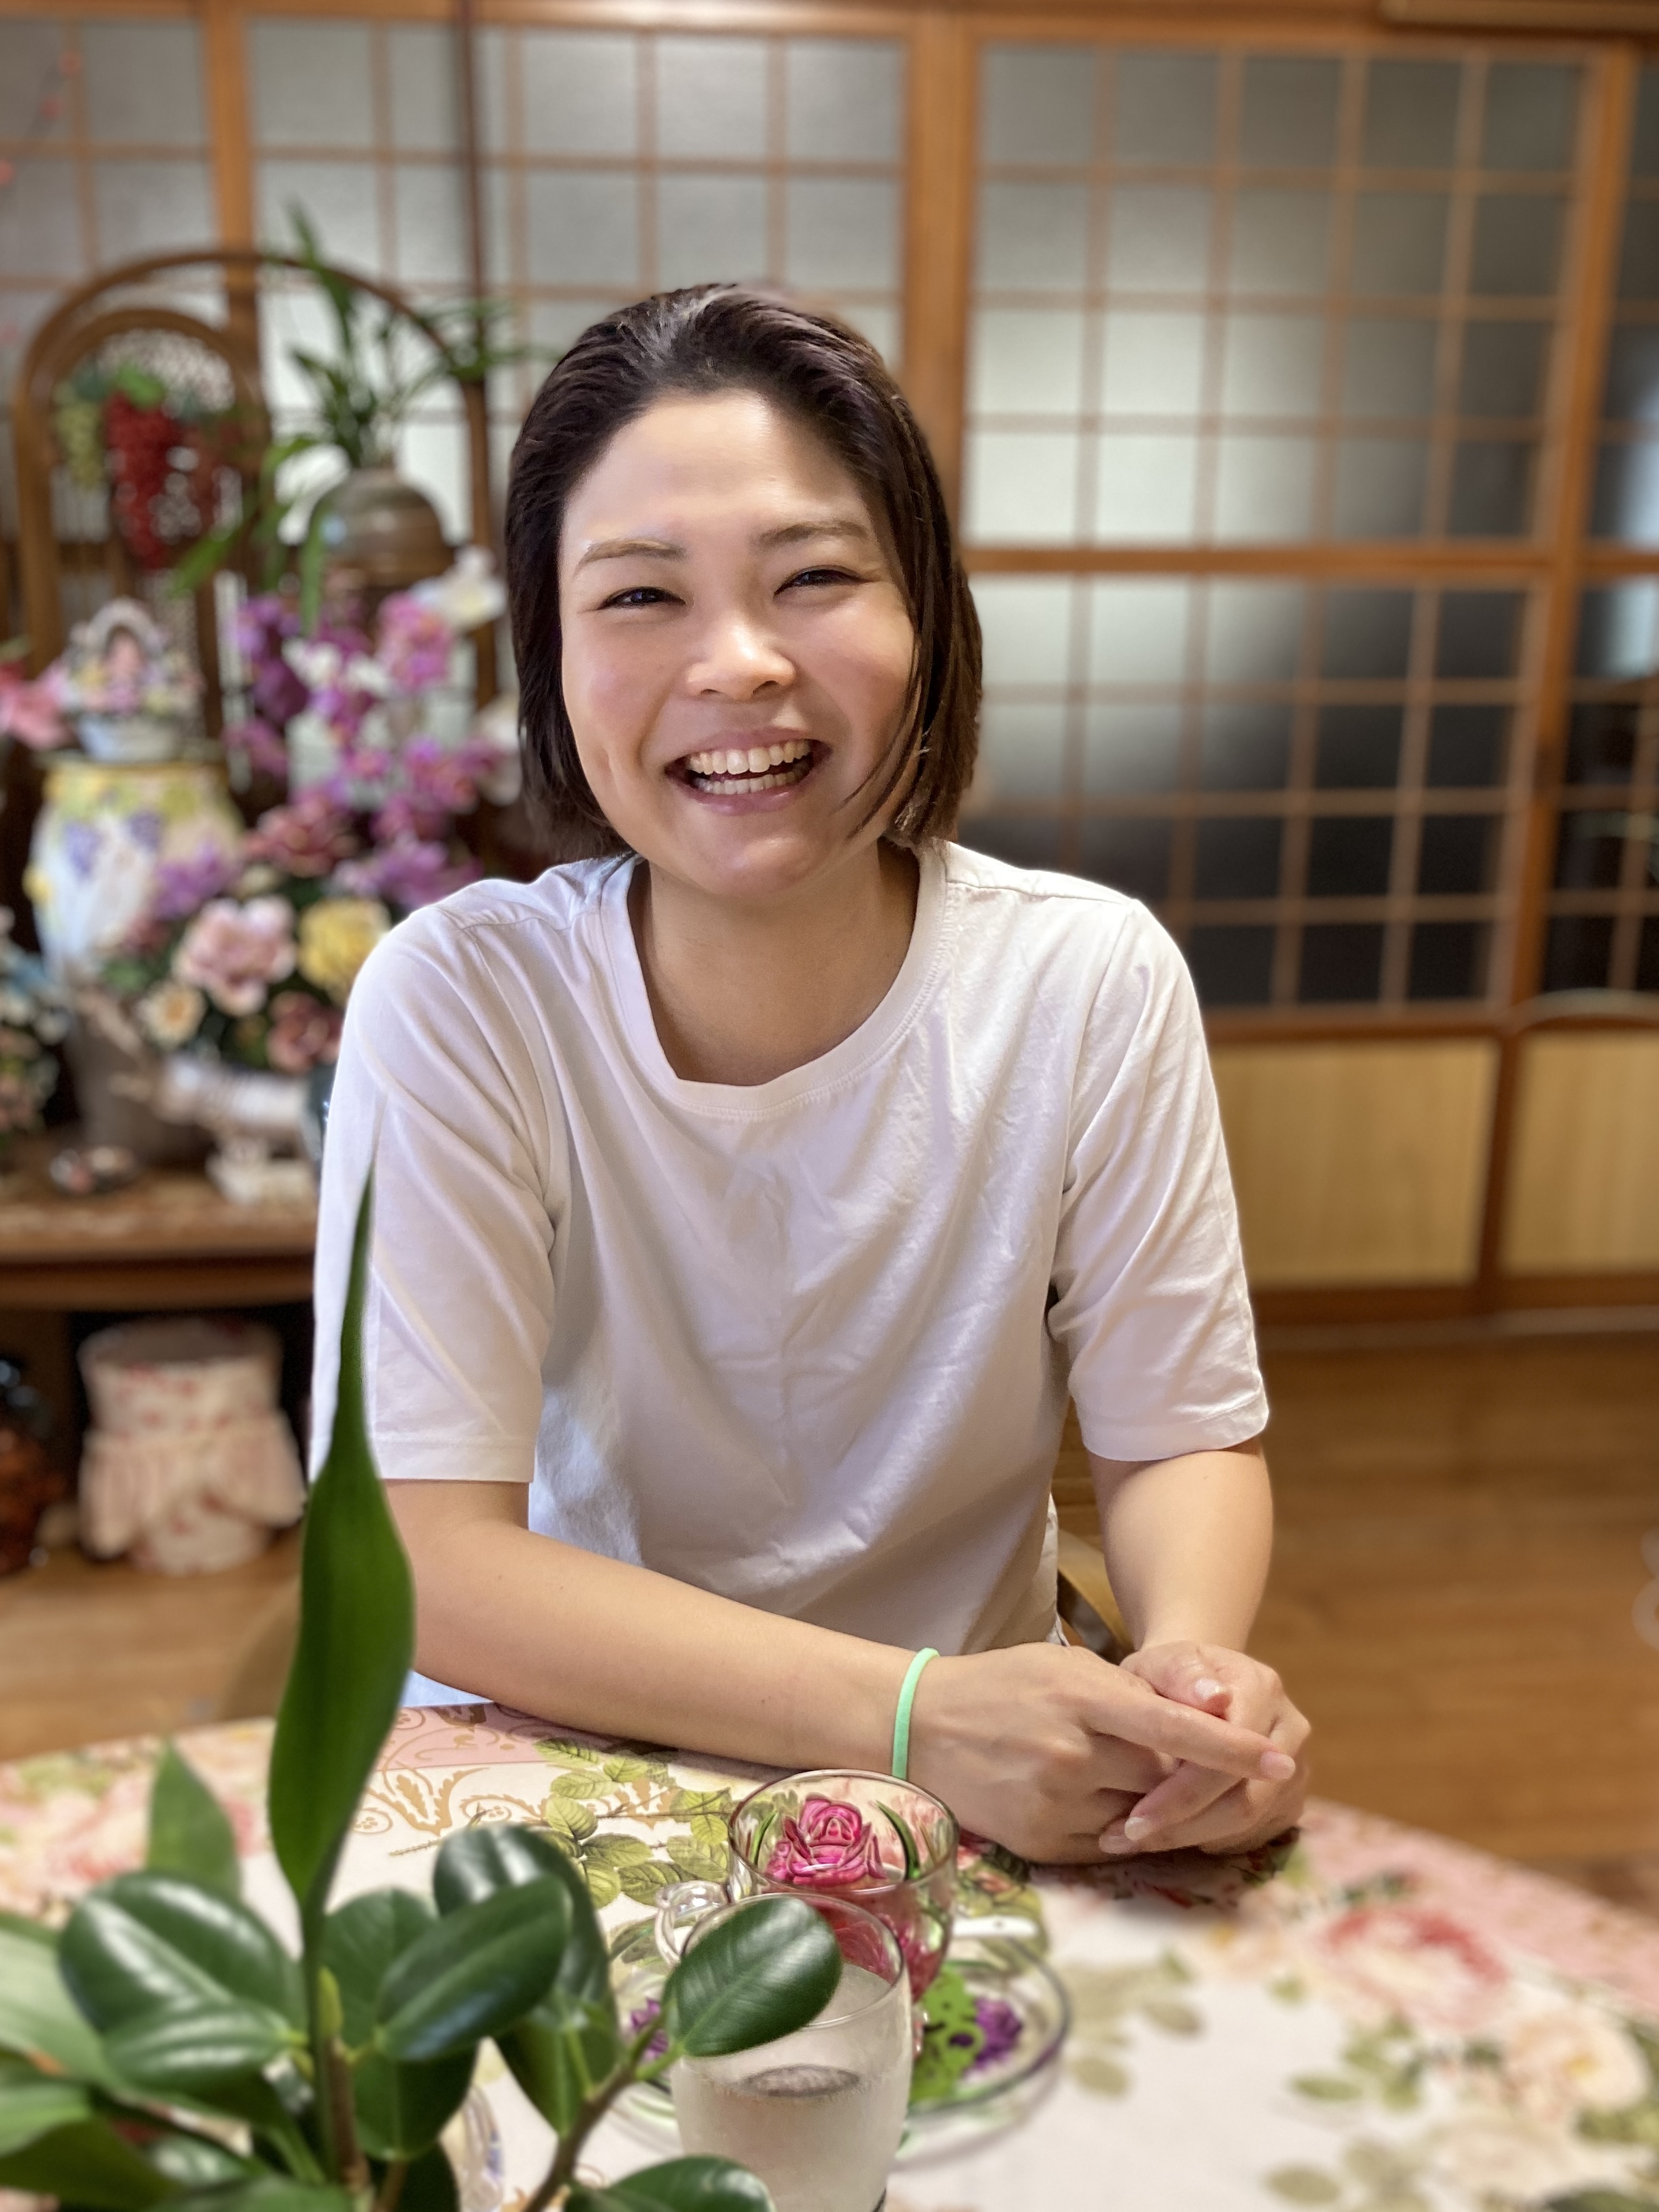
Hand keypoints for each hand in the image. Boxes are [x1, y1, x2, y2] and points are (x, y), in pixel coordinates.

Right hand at [907, 1642, 1299, 1864]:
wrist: (918, 1727)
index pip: (1174, 1728)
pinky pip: (1111, 1847)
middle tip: (1193, 1769)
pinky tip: (1106, 1806)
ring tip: (1131, 1781)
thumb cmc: (1002, 1686)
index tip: (1279, 1760)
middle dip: (1187, 1777)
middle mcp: (1072, 1753)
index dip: (1231, 1748)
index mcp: (1082, 1697)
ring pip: (1142, 1818)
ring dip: (1154, 1805)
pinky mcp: (1043, 1844)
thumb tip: (1209, 1716)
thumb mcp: (1065, 1668)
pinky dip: (1123, 1830)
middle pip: (1165, 1779)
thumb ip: (1132, 1694)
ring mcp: (1056, 1803)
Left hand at [1103, 1642, 1309, 1855]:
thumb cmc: (1170, 1675)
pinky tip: (1169, 1835)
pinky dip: (1210, 1841)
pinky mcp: (1291, 1798)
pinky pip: (1255, 1834)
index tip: (1131, 1820)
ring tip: (1136, 1841)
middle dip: (1183, 1826)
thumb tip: (1216, 1697)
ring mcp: (1297, 1767)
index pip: (1229, 1755)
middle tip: (1128, 1840)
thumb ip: (1182, 1674)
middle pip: (1245, 1799)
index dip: (1181, 1793)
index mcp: (1262, 1688)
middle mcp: (1291, 1729)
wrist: (1200, 1685)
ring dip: (1191, 1838)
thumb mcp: (1161, 1663)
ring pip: (1250, 1824)